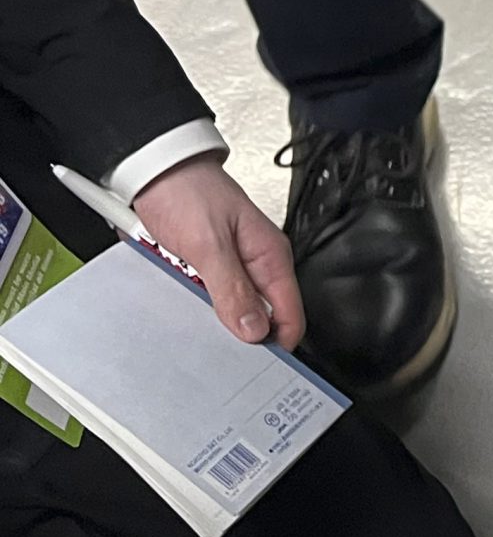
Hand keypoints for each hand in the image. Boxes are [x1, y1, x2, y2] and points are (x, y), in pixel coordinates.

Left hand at [133, 155, 303, 349]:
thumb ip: (232, 288)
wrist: (158, 172)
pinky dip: (201, 310)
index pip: (289, 313)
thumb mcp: (208, 244)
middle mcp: (257, 263)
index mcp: (270, 256)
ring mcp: (235, 266)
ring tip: (198, 331)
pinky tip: (186, 312)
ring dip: (218, 324)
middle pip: (263, 318)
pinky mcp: (212, 268)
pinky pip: (214, 301)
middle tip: (220, 355)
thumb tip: (254, 330)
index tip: (256, 365)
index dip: (277, 343)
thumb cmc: (188, 193)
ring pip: (236, 312)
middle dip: (244, 339)